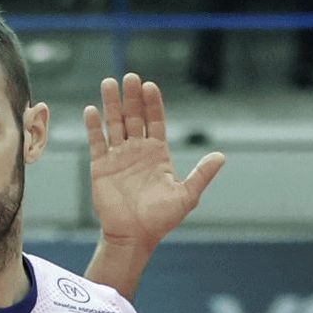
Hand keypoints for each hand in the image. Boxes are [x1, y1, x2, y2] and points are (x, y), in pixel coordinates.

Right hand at [84, 72, 224, 250]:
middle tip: (130, 77)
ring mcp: (118, 157)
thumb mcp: (186, 196)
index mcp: (157, 154)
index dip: (153, 104)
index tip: (150, 86)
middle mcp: (137, 151)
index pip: (156, 121)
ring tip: (108, 83)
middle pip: (134, 116)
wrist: (134, 236)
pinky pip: (96, 142)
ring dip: (111, 104)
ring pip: (114, 124)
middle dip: (132, 97)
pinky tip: (92, 109)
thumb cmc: (161, 219)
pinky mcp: (100, 166)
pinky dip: (94, 126)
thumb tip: (221, 156)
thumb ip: (201, 174)